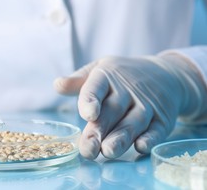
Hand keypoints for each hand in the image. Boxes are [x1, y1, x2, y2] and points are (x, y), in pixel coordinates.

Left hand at [54, 54, 206, 158]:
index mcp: (107, 75)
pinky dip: (150, 138)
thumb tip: (57, 85)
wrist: (166, 74)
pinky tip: (140, 147)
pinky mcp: (163, 119)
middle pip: (112, 111)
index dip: (91, 100)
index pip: (96, 87)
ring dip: (121, 138)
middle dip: (99, 130)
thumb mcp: (99, 70)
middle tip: (87, 149)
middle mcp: (128, 90)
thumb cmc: (121, 76)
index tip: (88, 115)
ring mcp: (147, 105)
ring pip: (133, 122)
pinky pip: (157, 130)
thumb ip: (78, 81)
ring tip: (108, 151)